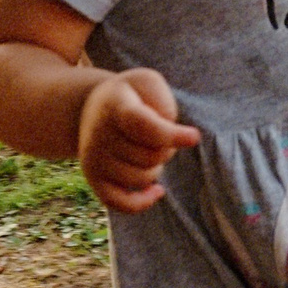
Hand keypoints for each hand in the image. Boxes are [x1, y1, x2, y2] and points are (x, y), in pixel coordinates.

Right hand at [77, 68, 200, 212]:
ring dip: (156, 168)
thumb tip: (171, 141)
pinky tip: (157, 191)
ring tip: (148, 150)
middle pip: (151, 156)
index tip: (194, 137)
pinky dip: (143, 202)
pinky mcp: (93, 179)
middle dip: (166, 148)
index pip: (142, 126)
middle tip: (158, 134)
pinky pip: (122, 203)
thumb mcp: (148, 83)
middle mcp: (99, 135)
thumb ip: (164, 104)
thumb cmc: (131, 95)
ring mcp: (93, 160)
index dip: (170, 135)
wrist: (93, 107)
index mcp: (115, 106)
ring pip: (142, 179)